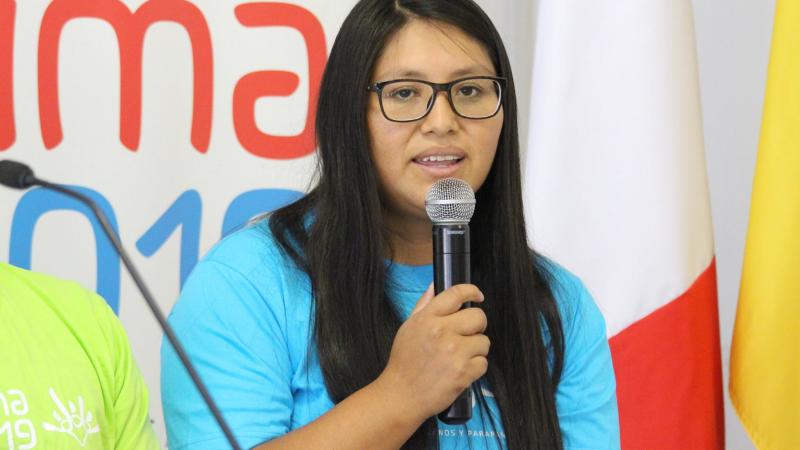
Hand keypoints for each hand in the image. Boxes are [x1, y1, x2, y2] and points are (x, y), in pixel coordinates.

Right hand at [376, 283, 488, 422]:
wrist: (401, 395)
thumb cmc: (404, 361)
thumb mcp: (408, 327)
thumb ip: (424, 304)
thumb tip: (436, 284)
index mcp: (428, 318)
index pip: (456, 294)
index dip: (471, 291)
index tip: (477, 296)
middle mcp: (442, 332)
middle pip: (478, 317)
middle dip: (477, 325)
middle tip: (468, 334)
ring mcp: (454, 353)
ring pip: (484, 341)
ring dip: (476, 349)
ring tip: (460, 356)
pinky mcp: (463, 373)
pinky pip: (483, 363)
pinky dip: (475, 368)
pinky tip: (460, 370)